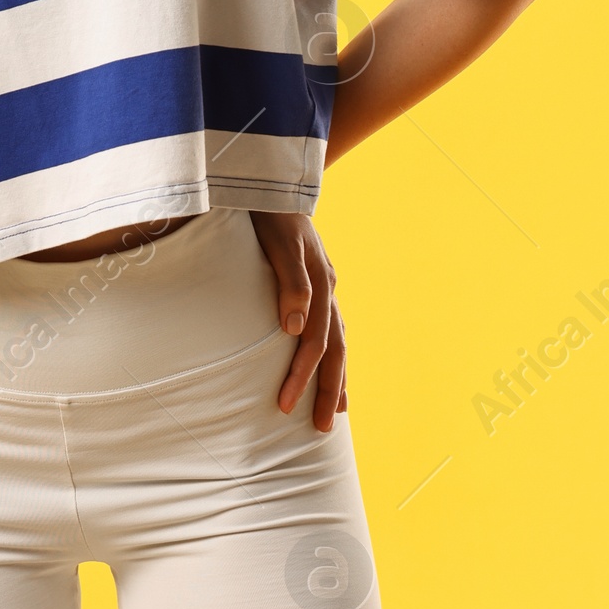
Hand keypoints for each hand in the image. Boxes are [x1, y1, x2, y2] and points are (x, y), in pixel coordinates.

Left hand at [249, 210, 348, 433]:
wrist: (273, 180)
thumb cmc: (270, 213)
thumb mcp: (278, 243)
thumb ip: (290, 282)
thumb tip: (295, 328)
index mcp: (321, 282)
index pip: (315, 342)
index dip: (302, 376)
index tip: (285, 406)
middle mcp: (329, 287)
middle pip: (334, 348)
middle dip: (328, 389)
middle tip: (321, 428)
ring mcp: (326, 284)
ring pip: (338, 339)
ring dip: (336, 376)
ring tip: (336, 409)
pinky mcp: (317, 280)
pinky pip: (331, 325)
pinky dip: (332, 352)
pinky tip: (328, 365)